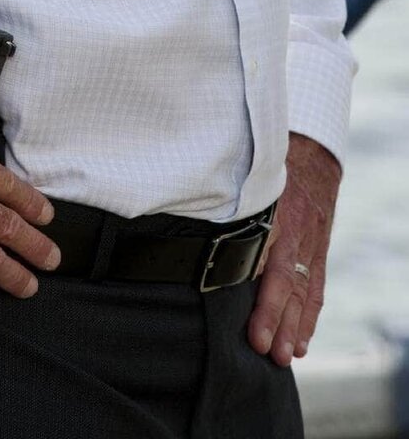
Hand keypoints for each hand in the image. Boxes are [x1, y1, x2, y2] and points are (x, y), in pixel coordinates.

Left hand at [248, 132, 341, 366]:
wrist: (312, 154)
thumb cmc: (264, 166)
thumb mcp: (243, 175)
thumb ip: (225, 204)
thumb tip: (189, 234)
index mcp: (270, 206)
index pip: (261, 247)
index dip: (252, 279)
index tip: (243, 303)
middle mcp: (294, 227)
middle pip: (284, 275)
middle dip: (274, 314)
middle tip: (263, 347)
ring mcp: (311, 240)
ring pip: (303, 287)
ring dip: (294, 324)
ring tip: (284, 355)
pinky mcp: (320, 250)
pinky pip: (316, 287)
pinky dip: (309, 317)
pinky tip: (301, 341)